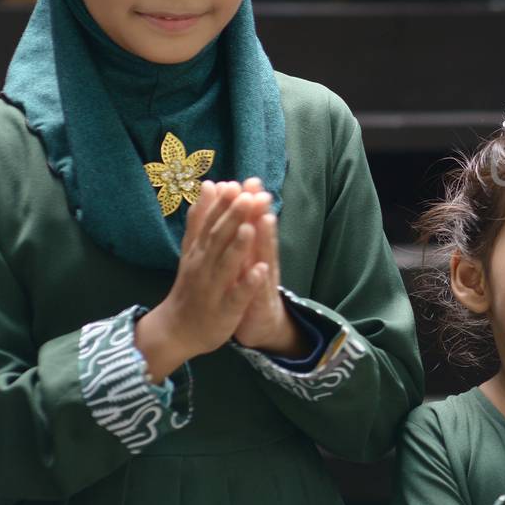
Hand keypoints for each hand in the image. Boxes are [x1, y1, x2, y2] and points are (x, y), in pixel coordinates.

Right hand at [135, 181, 264, 380]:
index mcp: (199, 251)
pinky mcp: (224, 310)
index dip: (222, 205)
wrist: (175, 329)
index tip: (234, 184)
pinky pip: (236, 296)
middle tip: (247, 197)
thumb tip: (209, 184)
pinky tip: (261, 271)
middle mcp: (203, 266)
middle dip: (233, 219)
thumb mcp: (192, 248)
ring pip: (225, 266)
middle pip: (218, 239)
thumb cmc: (190, 284)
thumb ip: (201, 218)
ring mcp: (213, 289)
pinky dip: (247, 284)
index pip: (209, 223)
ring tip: (250, 228)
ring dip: (238, 247)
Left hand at [231, 177, 302, 355]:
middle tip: (260, 190)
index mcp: (254, 250)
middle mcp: (263, 261)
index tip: (250, 180)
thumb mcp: (243, 258)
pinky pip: (259, 292)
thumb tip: (238, 203)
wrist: (259, 324)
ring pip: (265, 258)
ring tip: (265, 217)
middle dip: (259, 213)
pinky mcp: (260, 304)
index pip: (253, 222)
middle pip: (262, 235)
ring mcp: (264, 281)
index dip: (251, 202)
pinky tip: (261, 270)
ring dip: (266, 239)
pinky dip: (258, 280)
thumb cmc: (246, 287)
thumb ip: (242, 232)